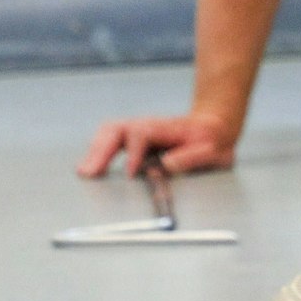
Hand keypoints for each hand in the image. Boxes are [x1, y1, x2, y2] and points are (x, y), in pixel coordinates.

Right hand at [76, 112, 236, 178]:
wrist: (214, 128)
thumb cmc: (213, 141)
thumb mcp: (213, 151)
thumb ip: (193, 157)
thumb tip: (169, 165)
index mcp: (166, 128)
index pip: (141, 133)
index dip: (134, 153)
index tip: (131, 174)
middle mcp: (147, 126)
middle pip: (116, 129)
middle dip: (101, 150)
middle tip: (90, 173)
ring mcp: (137, 131)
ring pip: (108, 133)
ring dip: (94, 151)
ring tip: (86, 173)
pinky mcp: (132, 140)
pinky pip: (108, 140)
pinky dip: (97, 152)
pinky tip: (91, 169)